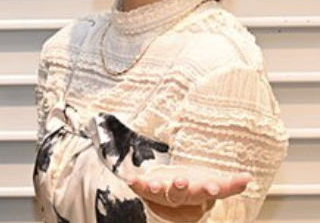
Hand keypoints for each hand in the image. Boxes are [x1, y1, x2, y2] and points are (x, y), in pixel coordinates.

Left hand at [127, 165, 251, 222]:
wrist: (176, 188)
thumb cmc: (197, 185)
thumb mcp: (215, 182)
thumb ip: (230, 184)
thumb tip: (248, 179)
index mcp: (200, 195)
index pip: (208, 194)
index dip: (212, 189)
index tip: (215, 186)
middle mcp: (181, 197)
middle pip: (182, 196)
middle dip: (181, 190)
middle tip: (180, 182)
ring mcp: (164, 194)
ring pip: (161, 195)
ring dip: (156, 189)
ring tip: (151, 185)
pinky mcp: (148, 188)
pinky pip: (140, 187)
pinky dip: (135, 184)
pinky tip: (130, 179)